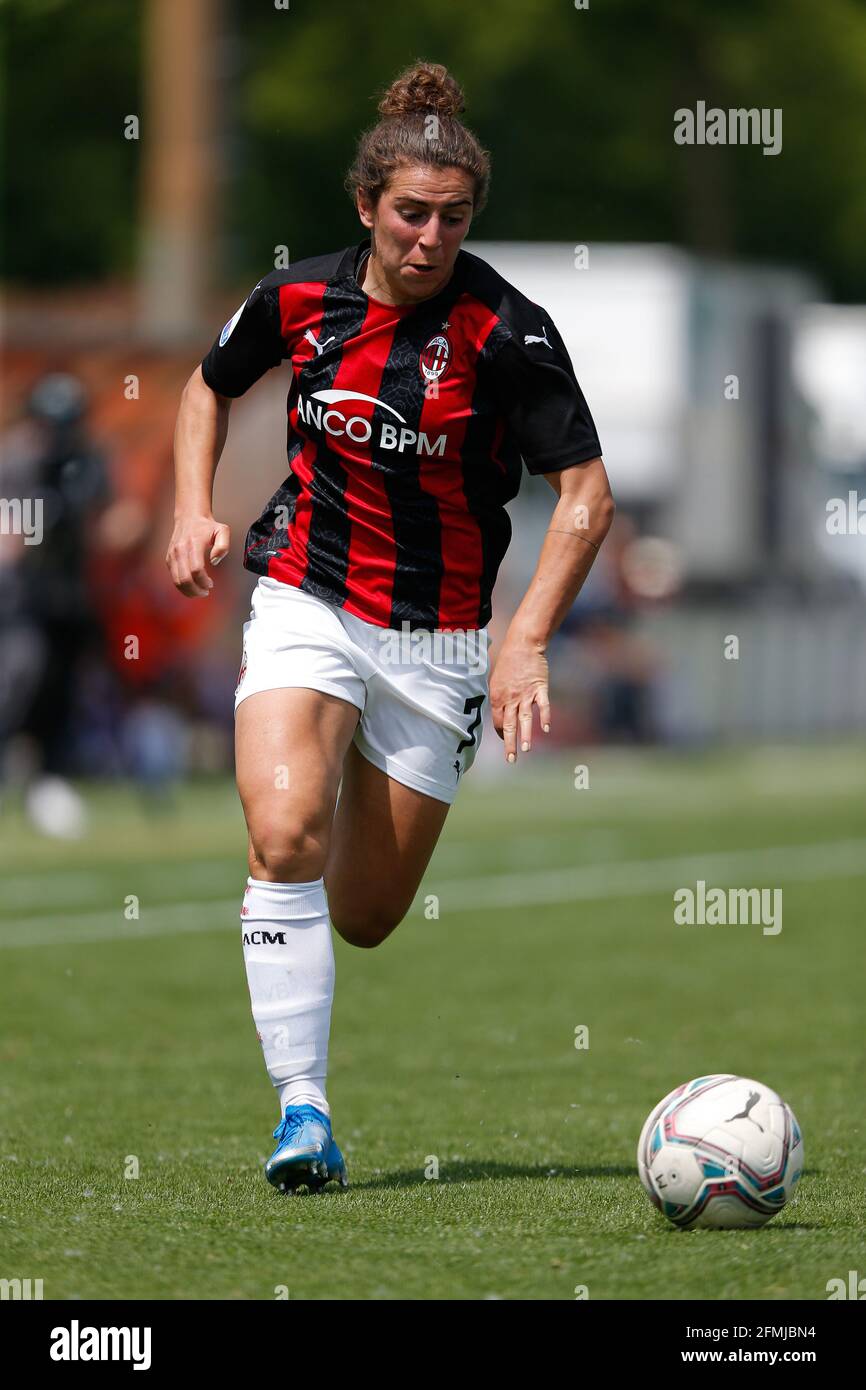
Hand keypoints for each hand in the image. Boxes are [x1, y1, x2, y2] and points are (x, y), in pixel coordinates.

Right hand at [165, 514, 230, 597]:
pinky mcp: (168, 559)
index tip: (211, 584)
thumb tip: (214, 561)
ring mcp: (172, 555)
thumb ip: (223, 546)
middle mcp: (180, 550)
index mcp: (193, 544)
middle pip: (185, 579)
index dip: (204, 581)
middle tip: (205, 592)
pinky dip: (182, 586)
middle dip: (196, 590)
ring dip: (189, 591)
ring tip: (199, 592)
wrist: (189, 516)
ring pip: (177, 581)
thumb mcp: (222, 531)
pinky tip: (192, 586)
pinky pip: (173, 578)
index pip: (196, 570)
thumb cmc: (207, 526)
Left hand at [489, 636, 550, 762]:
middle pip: (508, 725)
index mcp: (497, 698)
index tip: (507, 741)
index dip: (501, 734)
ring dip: (525, 735)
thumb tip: (499, 714)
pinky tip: (546, 729)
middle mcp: (510, 699)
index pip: (497, 723)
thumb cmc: (509, 663)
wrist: (523, 645)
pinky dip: (544, 717)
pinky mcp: (539, 689)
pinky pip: (543, 706)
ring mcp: (525, 695)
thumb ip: (499, 699)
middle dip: (510, 744)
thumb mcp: (496, 681)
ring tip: (526, 749)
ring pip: (524, 719)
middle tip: (511, 759)